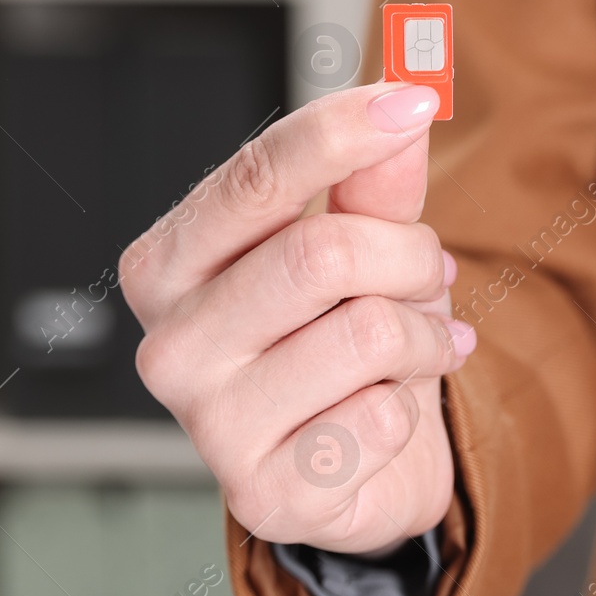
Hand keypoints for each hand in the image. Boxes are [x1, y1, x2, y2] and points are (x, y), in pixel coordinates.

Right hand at [119, 83, 473, 554]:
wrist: (357, 467)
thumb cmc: (342, 344)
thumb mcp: (362, 249)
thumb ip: (374, 182)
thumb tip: (403, 100)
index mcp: (168, 267)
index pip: (254, 178)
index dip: (342, 131)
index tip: (415, 100)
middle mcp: (168, 346)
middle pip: (322, 253)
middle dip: (407, 256)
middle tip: (428, 275)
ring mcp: (210, 429)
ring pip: (367, 333)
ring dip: (424, 336)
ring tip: (418, 348)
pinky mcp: (266, 496)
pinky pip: (382, 418)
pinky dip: (413, 408)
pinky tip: (391, 415)